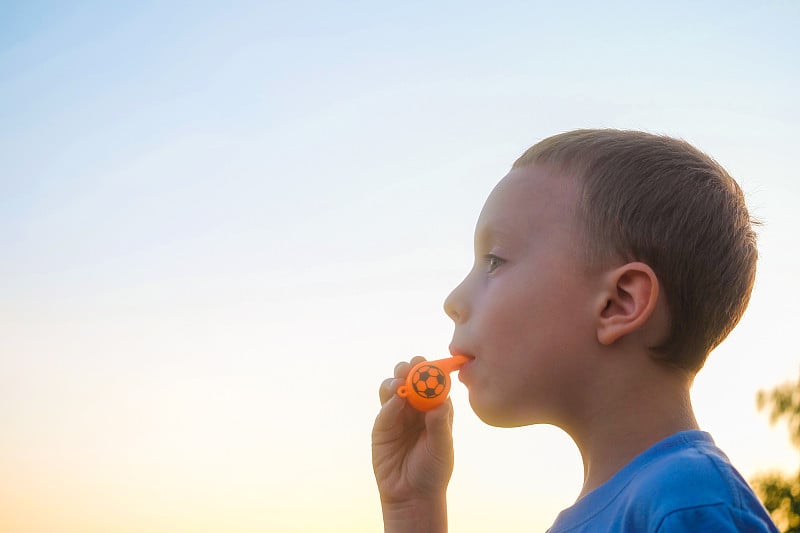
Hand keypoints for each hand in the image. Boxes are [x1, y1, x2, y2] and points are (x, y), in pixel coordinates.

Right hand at [372, 356, 454, 505]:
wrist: (412, 495)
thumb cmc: (433, 471)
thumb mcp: (442, 447)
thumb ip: (440, 425)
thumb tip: (441, 401)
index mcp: (435, 410)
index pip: (433, 384)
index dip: (431, 371)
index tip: (429, 362)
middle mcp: (416, 409)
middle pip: (410, 381)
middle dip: (410, 370)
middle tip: (411, 366)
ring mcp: (398, 416)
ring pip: (393, 390)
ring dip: (396, 381)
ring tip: (400, 383)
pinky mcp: (382, 427)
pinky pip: (385, 410)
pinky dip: (389, 402)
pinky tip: (395, 399)